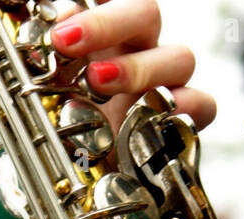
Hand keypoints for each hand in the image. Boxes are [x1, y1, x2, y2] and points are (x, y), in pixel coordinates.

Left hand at [50, 0, 216, 130]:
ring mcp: (164, 83)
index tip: (71, 7)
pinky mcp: (180, 122)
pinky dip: (185, 107)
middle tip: (63, 41)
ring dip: (137, 68)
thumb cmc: (60, 124)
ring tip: (97, 83)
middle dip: (104, 24)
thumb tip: (42, 31)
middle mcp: (139, 49)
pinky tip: (154, 116)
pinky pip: (203, 105)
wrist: (78, 176)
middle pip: (147, 12)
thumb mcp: (41, 85)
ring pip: (179, 57)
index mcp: (104, 31)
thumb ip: (41, 54)